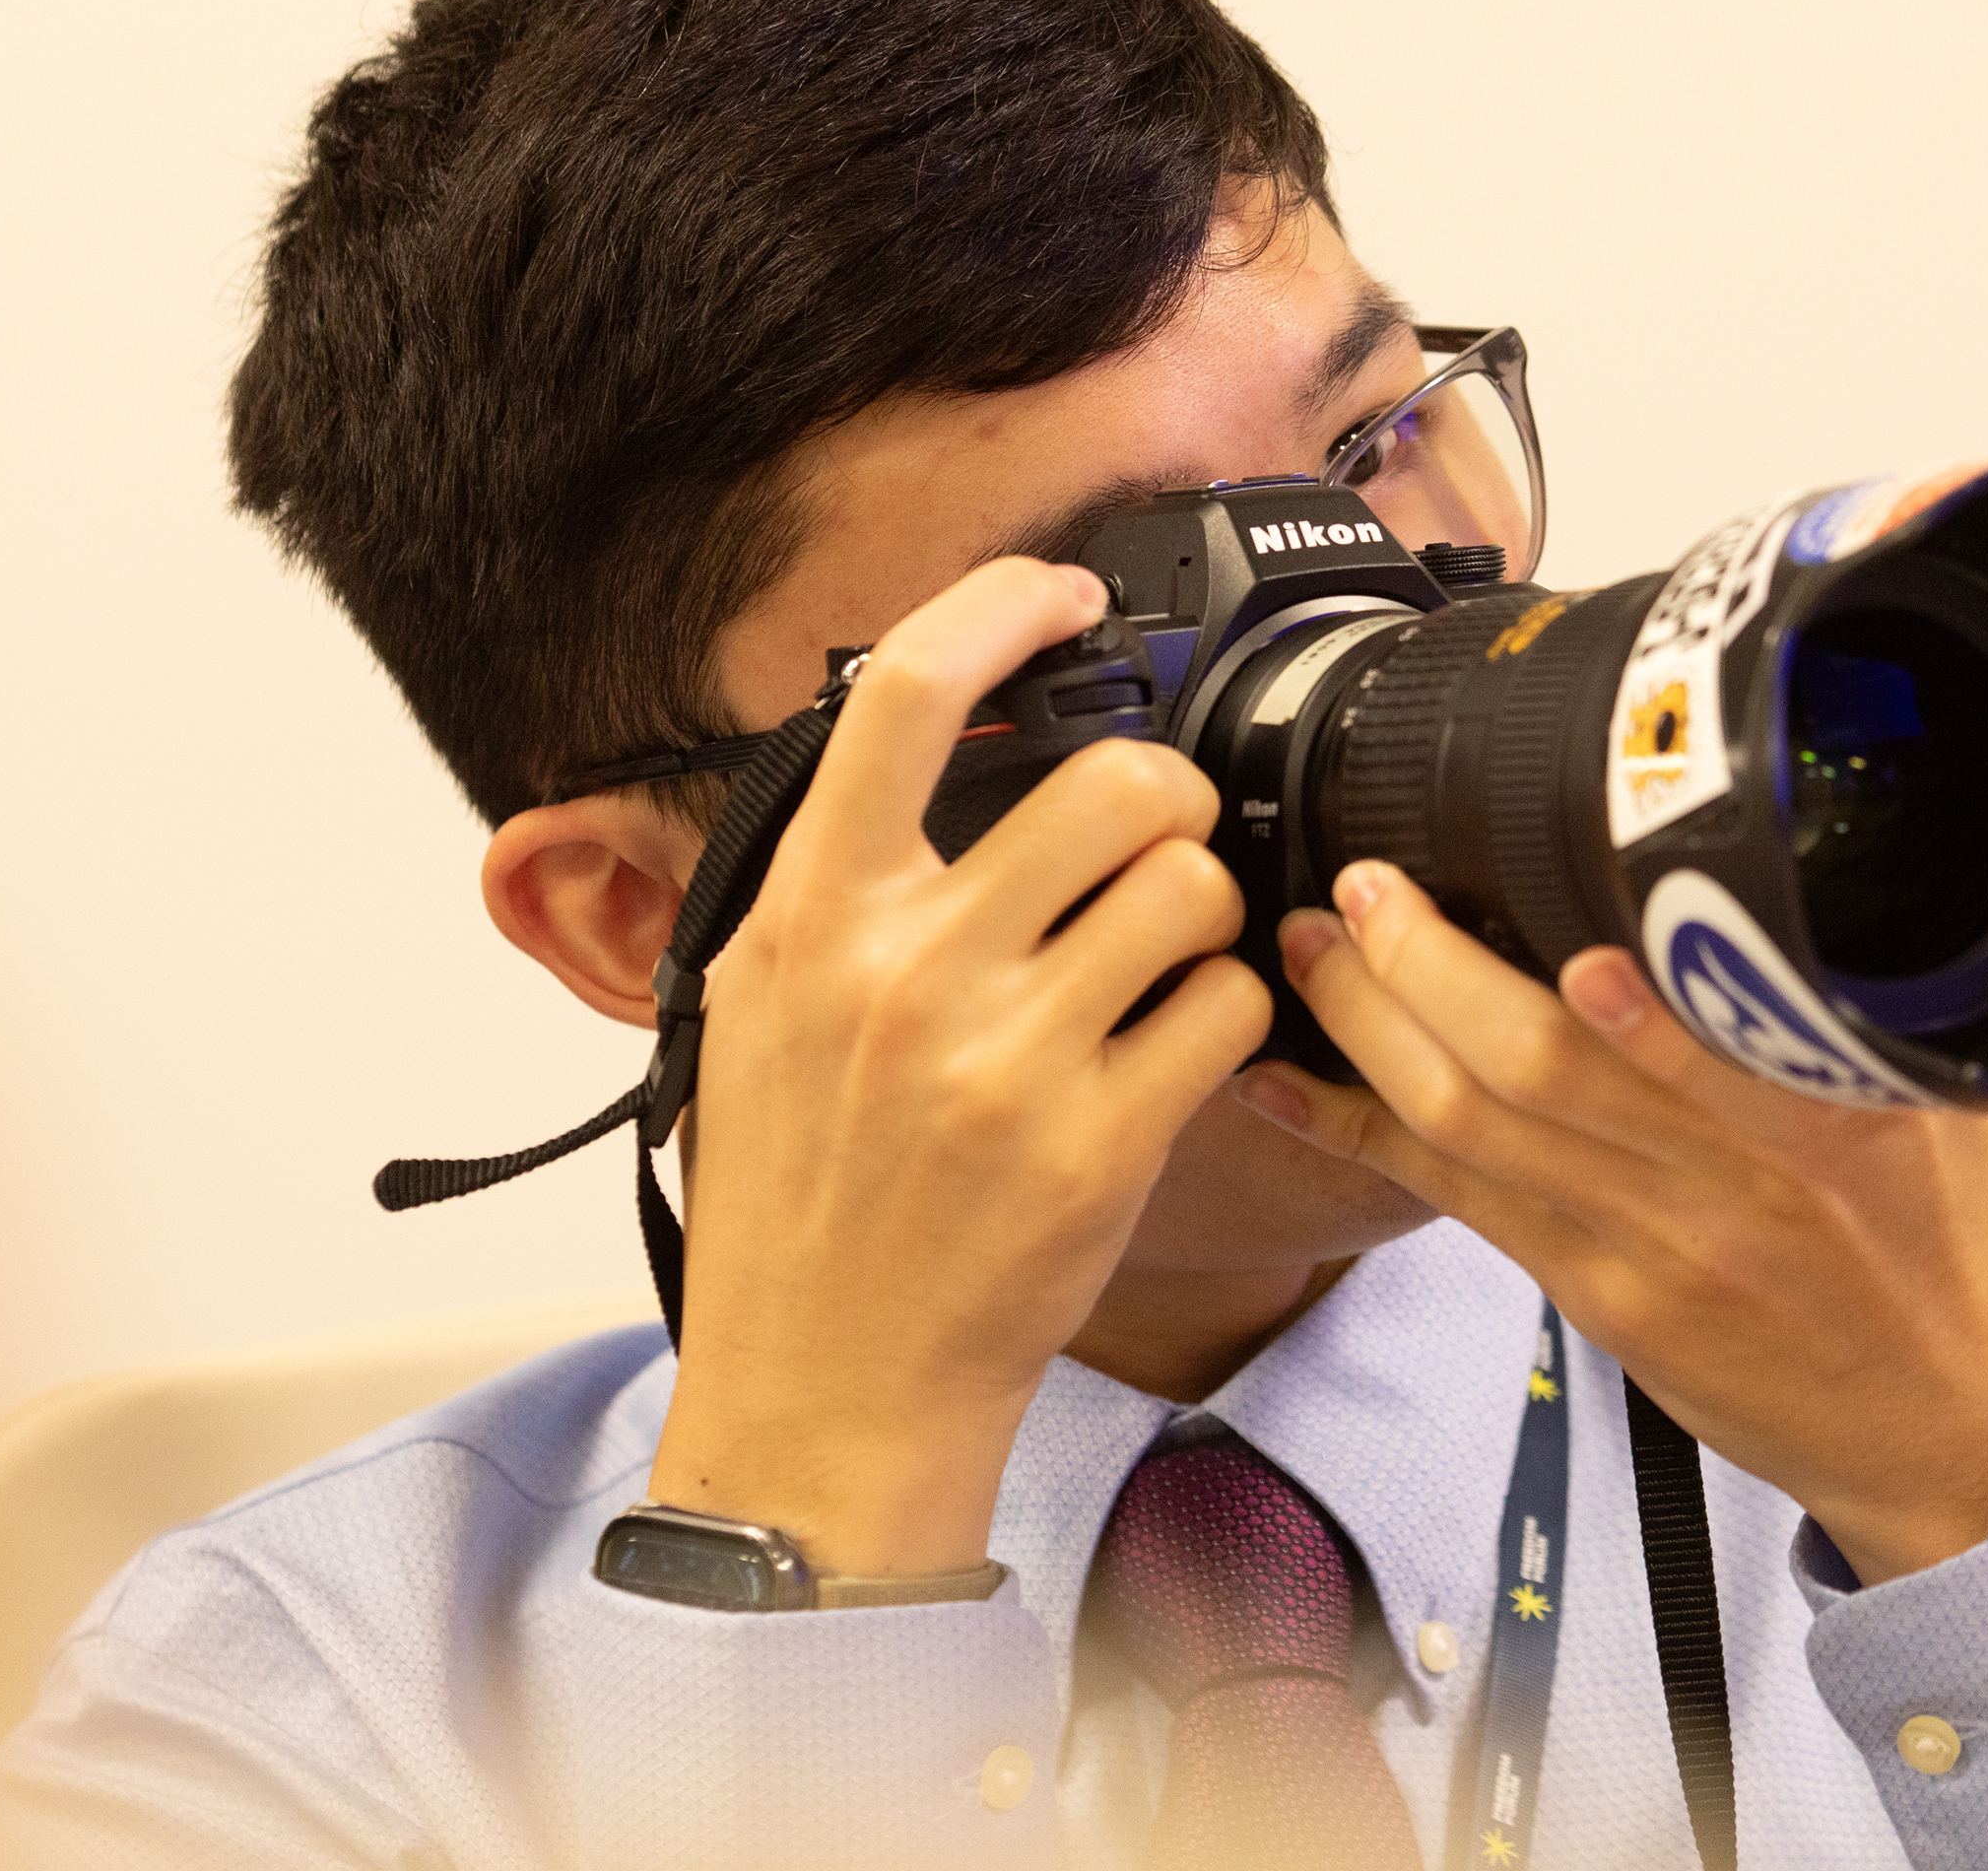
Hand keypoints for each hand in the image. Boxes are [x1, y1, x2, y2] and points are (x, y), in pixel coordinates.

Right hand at [648, 560, 1272, 1575]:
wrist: (824, 1395)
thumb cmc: (799, 1208)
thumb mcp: (759, 1016)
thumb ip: (836, 886)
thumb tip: (914, 745)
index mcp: (809, 919)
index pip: (901, 692)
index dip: (1000, 605)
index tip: (1060, 591)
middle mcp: (900, 971)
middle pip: (1113, 780)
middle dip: (1166, 796)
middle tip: (1156, 841)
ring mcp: (1002, 1061)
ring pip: (1189, 885)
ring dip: (1203, 912)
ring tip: (1163, 963)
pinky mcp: (1093, 1149)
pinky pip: (1224, 1009)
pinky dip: (1229, 1016)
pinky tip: (1183, 1049)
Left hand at [1251, 863, 1987, 1582]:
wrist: (1961, 1430)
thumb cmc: (1956, 1248)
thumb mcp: (1946, 1099)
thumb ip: (1846, 998)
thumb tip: (1760, 866)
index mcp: (1834, 1119)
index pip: (1700, 1030)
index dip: (1593, 973)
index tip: (1508, 878)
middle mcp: (1729, 1184)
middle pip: (1537, 1066)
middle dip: (1420, 969)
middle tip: (1358, 888)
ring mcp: (1651, 1250)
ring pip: (1472, 1128)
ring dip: (1368, 1031)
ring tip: (1309, 951)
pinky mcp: (1599, 1301)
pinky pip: (1458, 1201)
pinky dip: (1361, 1135)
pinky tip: (1291, 1085)